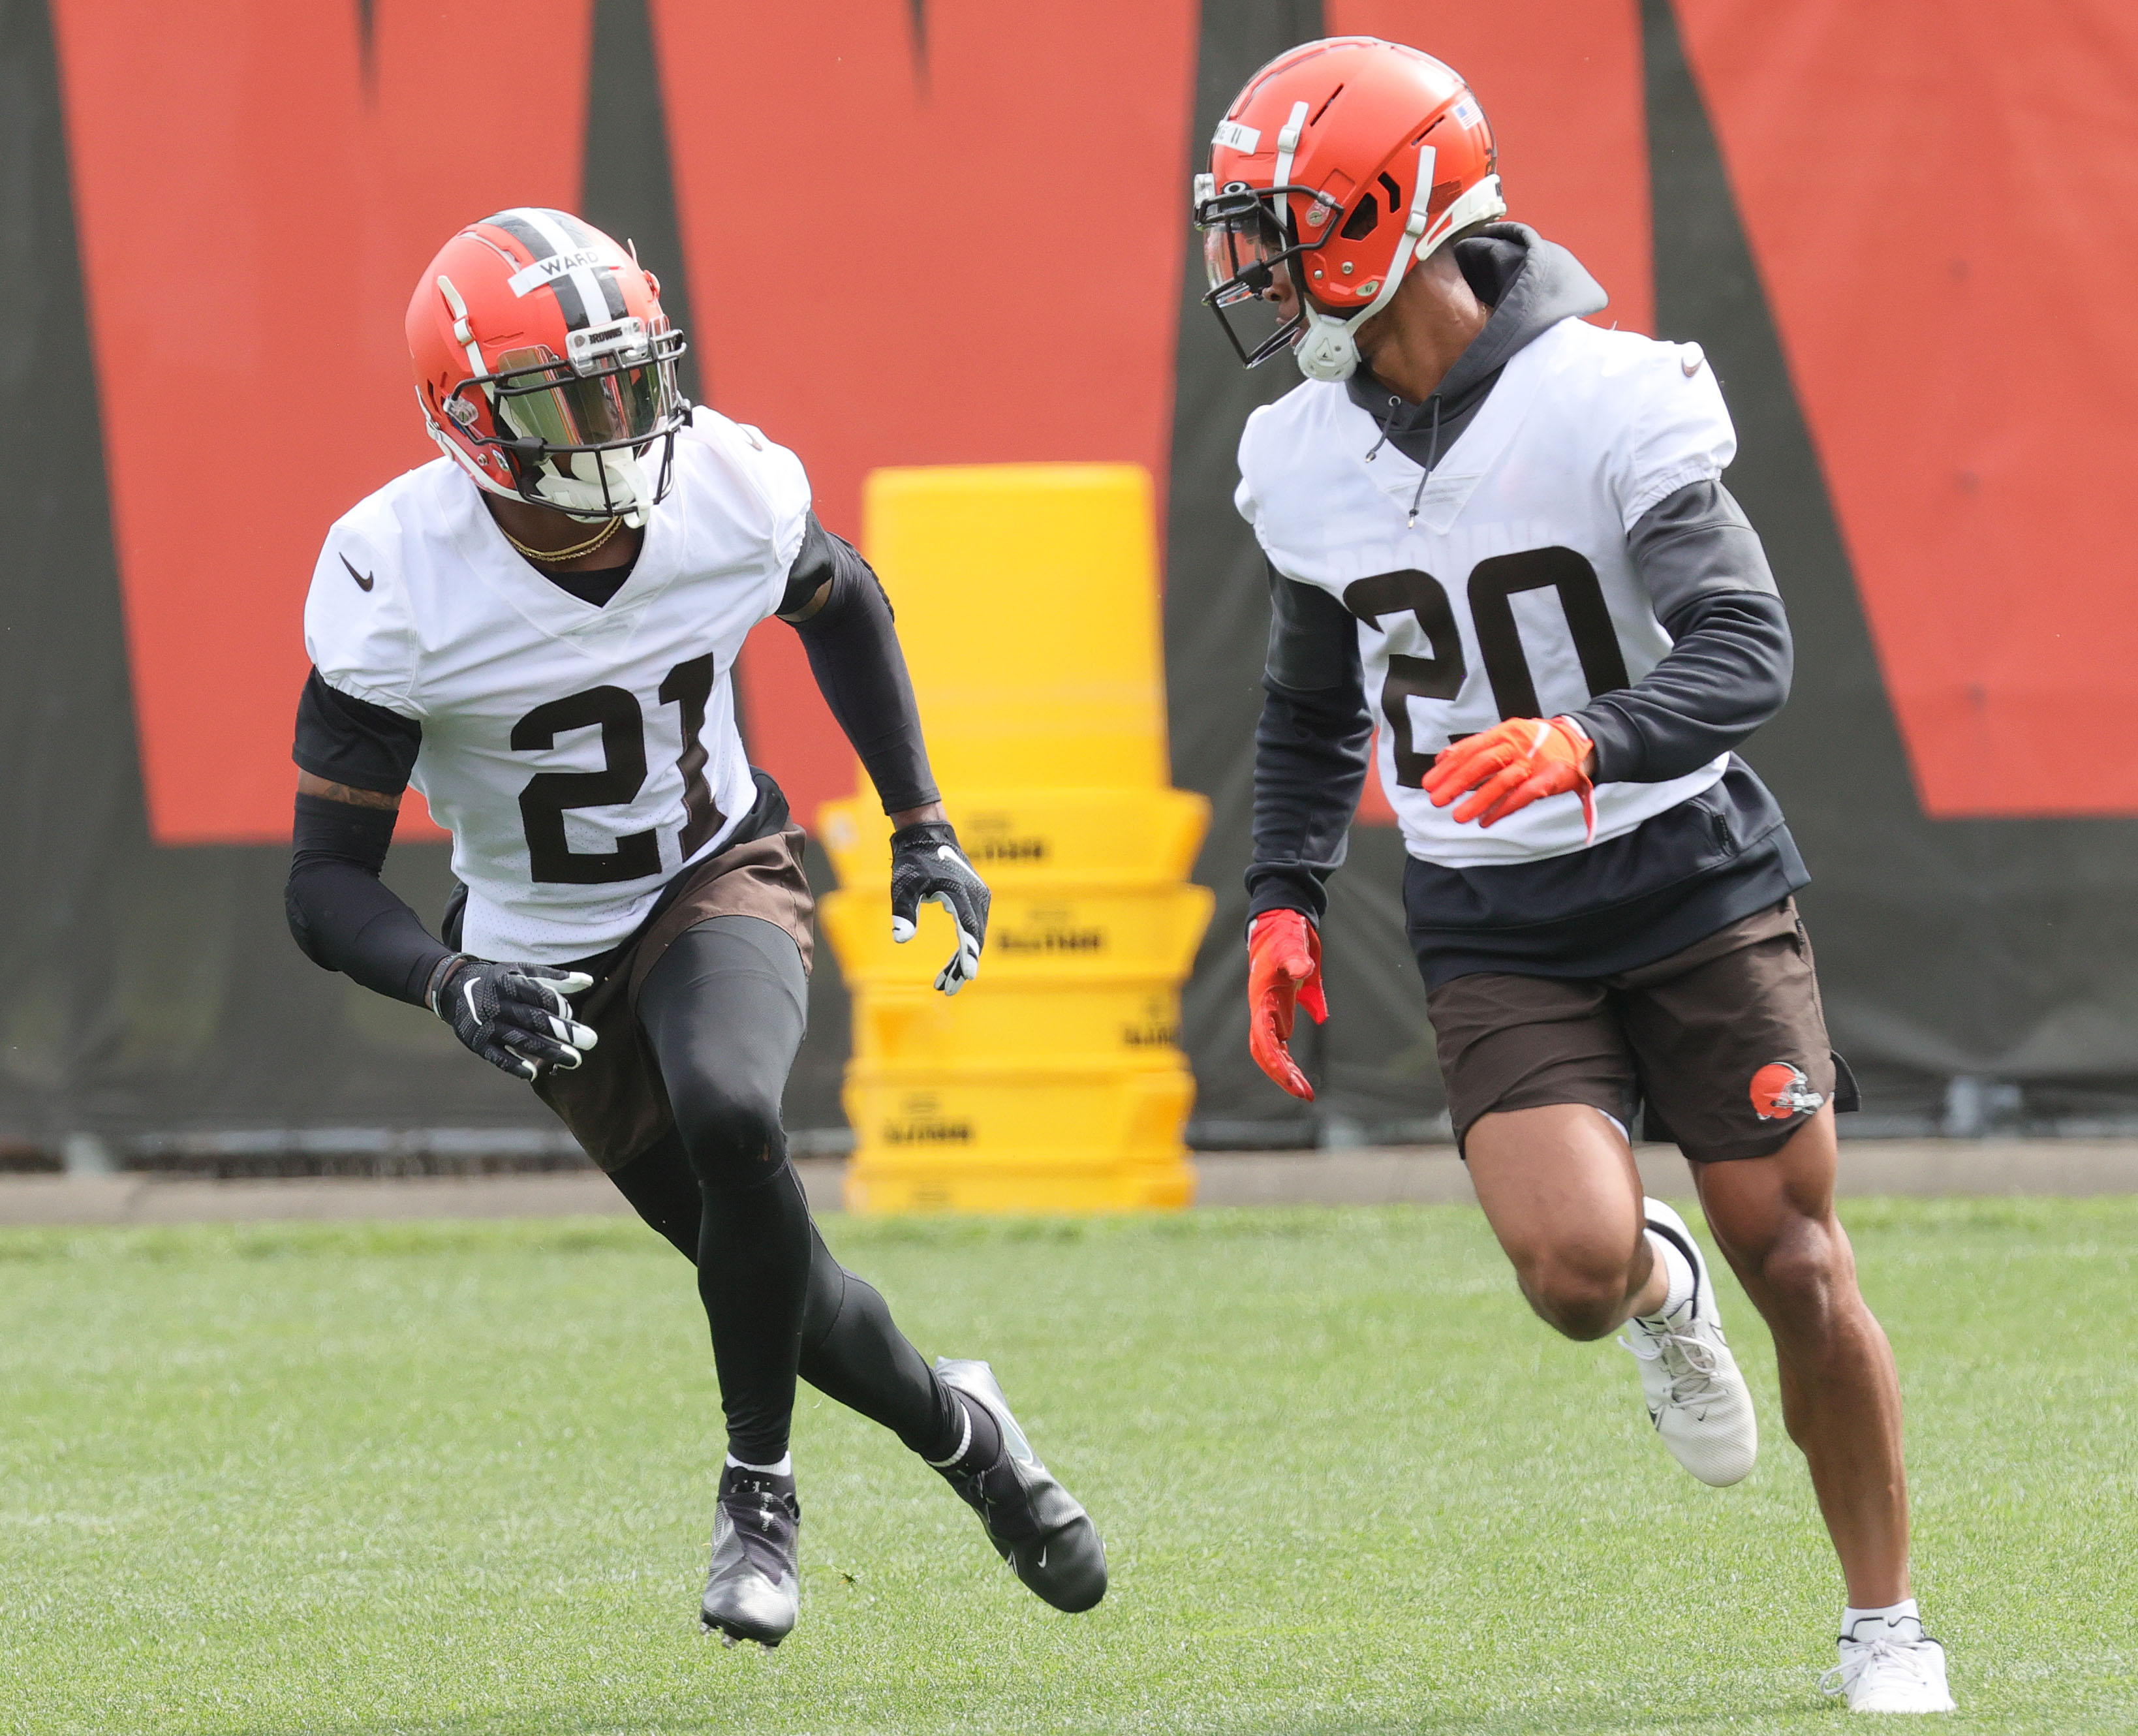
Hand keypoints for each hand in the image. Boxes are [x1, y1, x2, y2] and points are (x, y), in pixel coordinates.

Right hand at [429, 956, 596, 1080]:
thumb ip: (555, 979)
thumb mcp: (522, 971)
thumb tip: (589, 981)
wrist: (454, 988)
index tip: (572, 1015)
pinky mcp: (477, 1043)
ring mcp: (486, 1025)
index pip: (540, 996)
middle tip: (591, 1042)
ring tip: (574, 1060)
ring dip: (549, 1052)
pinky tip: (534, 1073)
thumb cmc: (499, 980)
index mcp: (510, 983)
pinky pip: (498, 1057)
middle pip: (535, 1020)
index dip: (559, 1006)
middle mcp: (498, 1004)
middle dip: (564, 1032)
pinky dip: (515, 1065)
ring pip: (521, 1040)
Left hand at [889, 822, 989, 994]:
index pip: (968, 928)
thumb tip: (900, 939)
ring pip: (975, 936)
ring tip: (945, 984)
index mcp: (959, 892)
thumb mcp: (903, 886)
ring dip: (961, 959)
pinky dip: (963, 947)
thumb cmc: (913, 861)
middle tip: (948, 989)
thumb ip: (904, 913)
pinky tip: (951, 964)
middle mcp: (975, 896)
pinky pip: (973, 928)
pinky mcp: (975, 900)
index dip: (969, 953)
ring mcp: (978, 898)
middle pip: (975, 938)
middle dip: (962, 965)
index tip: (969, 975)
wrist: (927, 835)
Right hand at [1247, 910, 1327, 1100]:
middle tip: (1306, 1095)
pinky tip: (1299, 1073)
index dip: (1276, 1062)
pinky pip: (1280, 1042)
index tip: (1291, 1081)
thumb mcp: (1291, 943)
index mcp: (1262, 998)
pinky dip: (1288, 1059)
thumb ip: (1295, 958)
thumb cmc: (1284, 933)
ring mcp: (1270, 1011)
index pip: (1264, 1039)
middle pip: (1265, 1052)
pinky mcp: (1279, 1010)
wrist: (1281, 922)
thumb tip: (1302, 969)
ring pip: (1272, 1050)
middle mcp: (1263, 1009)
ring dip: (1286, 1072)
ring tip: (1307, 1092)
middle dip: (1283, 1075)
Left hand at [1422, 715, 1595, 836]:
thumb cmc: (1534, 742)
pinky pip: (1525, 795)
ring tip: (1459, 817)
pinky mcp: (1551, 777)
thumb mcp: (1504, 737)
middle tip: (1436, 800)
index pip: (1471, 748)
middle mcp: (1518, 744)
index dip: (1448, 766)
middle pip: (1483, 763)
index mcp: (1504, 732)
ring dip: (1479, 801)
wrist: (1577, 741)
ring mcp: (1535, 761)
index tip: (1429, 782)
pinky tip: (1487, 820)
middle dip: (1457, 783)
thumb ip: (1475, 747)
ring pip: (1503, 781)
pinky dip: (1505, 808)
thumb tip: (1441, 757)